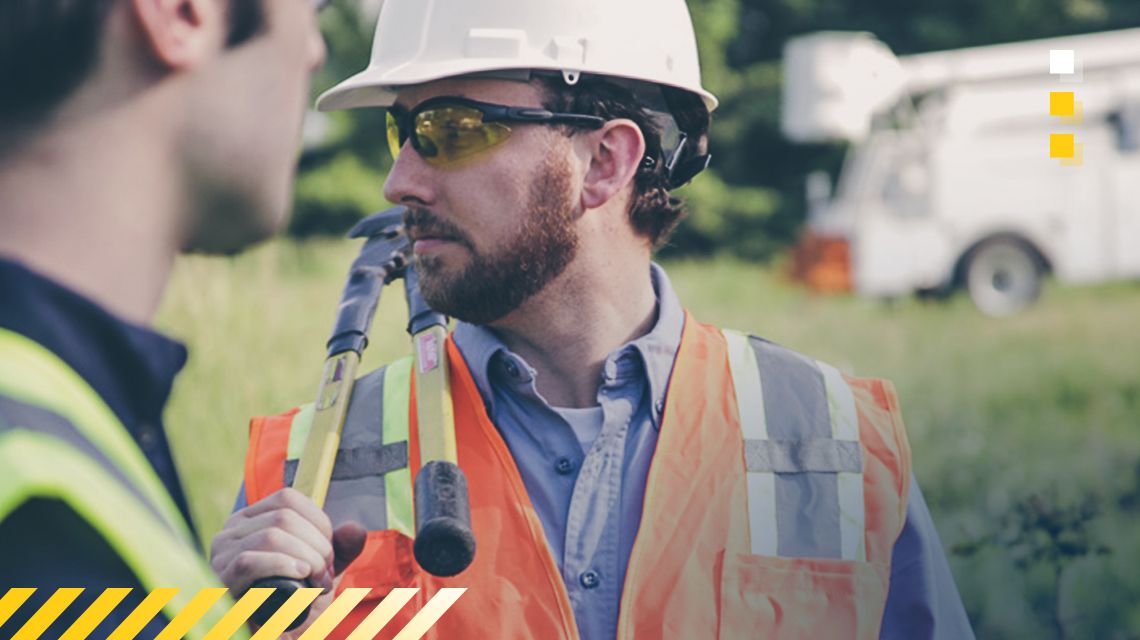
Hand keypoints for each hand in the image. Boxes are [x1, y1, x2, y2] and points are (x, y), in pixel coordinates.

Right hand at [210, 488, 366, 594]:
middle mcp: (230, 532)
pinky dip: (281, 564)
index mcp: (251, 520)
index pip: (288, 499)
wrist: (276, 639)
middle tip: (326, 577)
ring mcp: (220, 557)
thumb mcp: (321, 573)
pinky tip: (300, 575)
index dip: (318, 522)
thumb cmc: (293, 605)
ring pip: (270, 536)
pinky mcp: (219, 583)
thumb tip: (356, 529)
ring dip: (306, 559)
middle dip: (317, 546)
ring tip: (317, 586)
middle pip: (283, 517)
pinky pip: (249, 562)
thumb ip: (340, 550)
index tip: (330, 555)